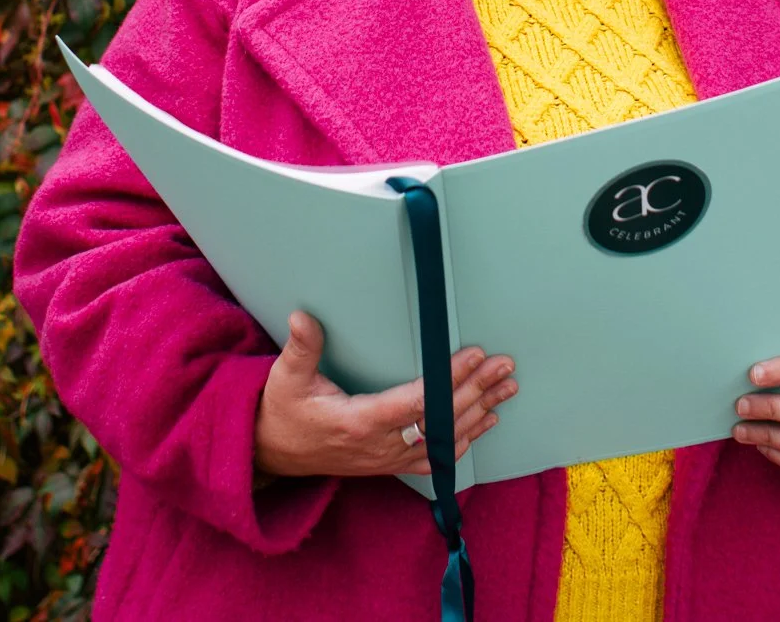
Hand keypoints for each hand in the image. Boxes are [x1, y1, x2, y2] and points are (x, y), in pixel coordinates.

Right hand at [253, 310, 517, 479]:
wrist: (272, 454)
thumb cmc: (283, 411)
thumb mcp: (286, 378)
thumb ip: (301, 348)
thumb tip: (302, 316)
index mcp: (359, 422)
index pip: (416, 402)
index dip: (448, 380)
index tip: (473, 355)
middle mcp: (380, 446)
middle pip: (440, 420)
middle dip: (476, 390)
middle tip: (504, 366)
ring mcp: (387, 459)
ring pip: (444, 440)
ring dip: (479, 413)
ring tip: (507, 388)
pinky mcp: (389, 464)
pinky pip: (434, 459)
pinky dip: (464, 441)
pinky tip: (486, 423)